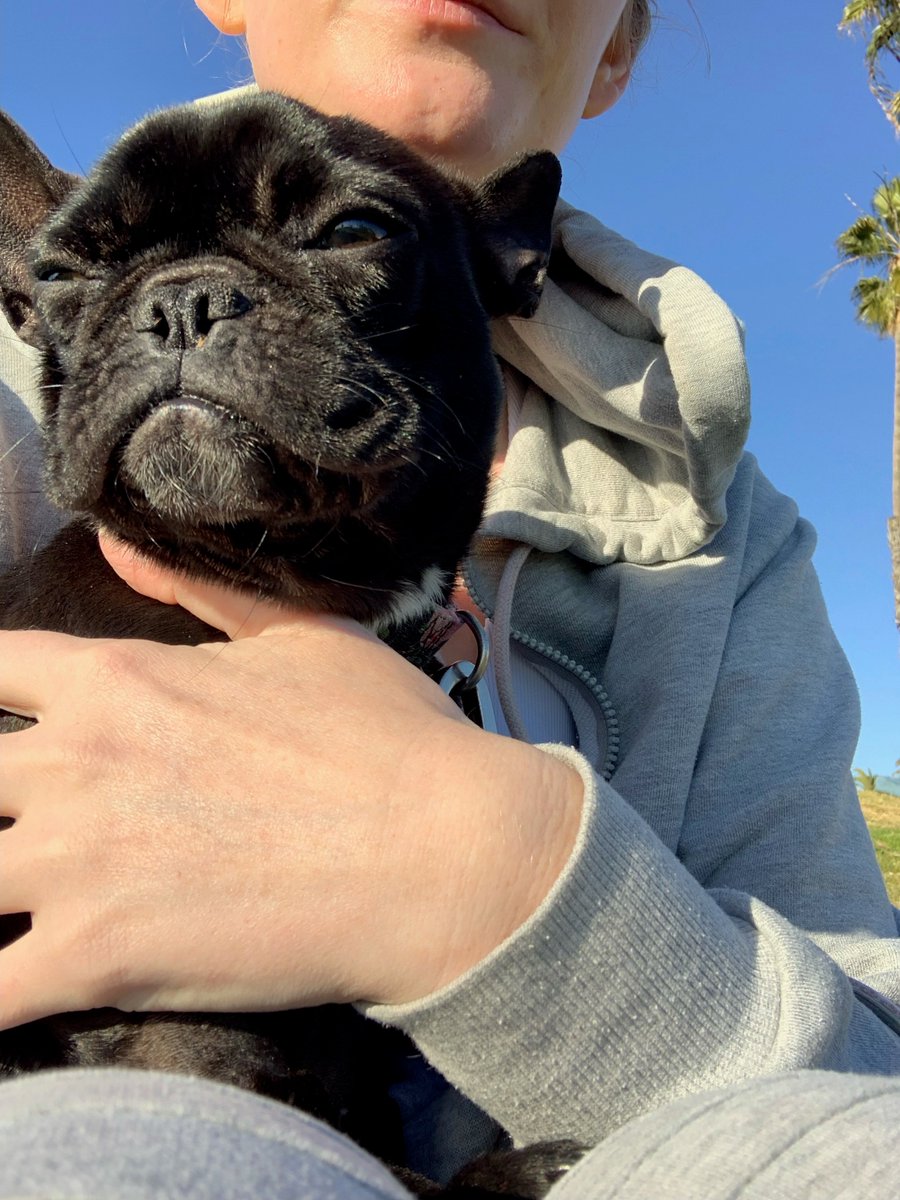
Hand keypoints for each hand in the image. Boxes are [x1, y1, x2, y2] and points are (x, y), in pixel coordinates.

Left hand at [0, 535, 582, 1028]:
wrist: (450, 853)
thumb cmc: (390, 740)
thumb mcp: (304, 637)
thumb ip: (199, 594)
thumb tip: (116, 543)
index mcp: (116, 680)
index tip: (13, 732)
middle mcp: (75, 761)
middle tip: (36, 842)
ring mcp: (76, 860)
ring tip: (24, 916)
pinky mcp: (97, 957)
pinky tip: (20, 994)